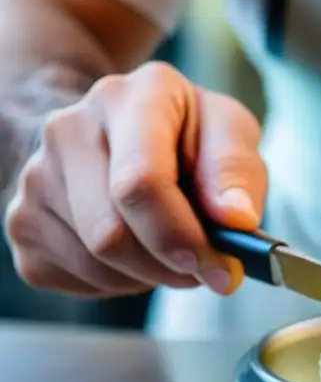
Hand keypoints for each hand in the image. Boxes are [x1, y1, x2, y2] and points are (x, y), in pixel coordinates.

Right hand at [4, 61, 266, 296]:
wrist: (120, 133)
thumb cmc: (184, 135)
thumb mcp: (228, 132)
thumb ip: (236, 170)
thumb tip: (237, 218)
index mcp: (128, 98)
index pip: (139, 181)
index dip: (180, 235)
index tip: (217, 265)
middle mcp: (68, 130)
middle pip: (109, 234)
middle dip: (169, 266)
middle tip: (205, 267)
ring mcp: (36, 178)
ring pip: (94, 263)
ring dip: (148, 276)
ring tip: (171, 250)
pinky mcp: (23, 223)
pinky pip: (76, 279)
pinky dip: (120, 283)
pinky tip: (137, 253)